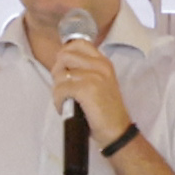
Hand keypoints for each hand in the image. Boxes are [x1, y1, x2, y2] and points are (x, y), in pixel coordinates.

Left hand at [45, 28, 132, 147]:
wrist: (117, 131)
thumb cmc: (105, 111)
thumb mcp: (101, 83)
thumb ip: (85, 71)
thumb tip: (61, 64)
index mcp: (103, 62)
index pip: (79, 43)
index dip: (65, 52)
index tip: (63, 68)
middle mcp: (100, 66)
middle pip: (65, 56)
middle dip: (57, 72)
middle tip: (62, 88)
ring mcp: (94, 76)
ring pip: (60, 75)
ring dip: (57, 90)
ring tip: (65, 101)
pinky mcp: (87, 89)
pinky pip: (61, 89)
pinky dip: (58, 100)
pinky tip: (64, 108)